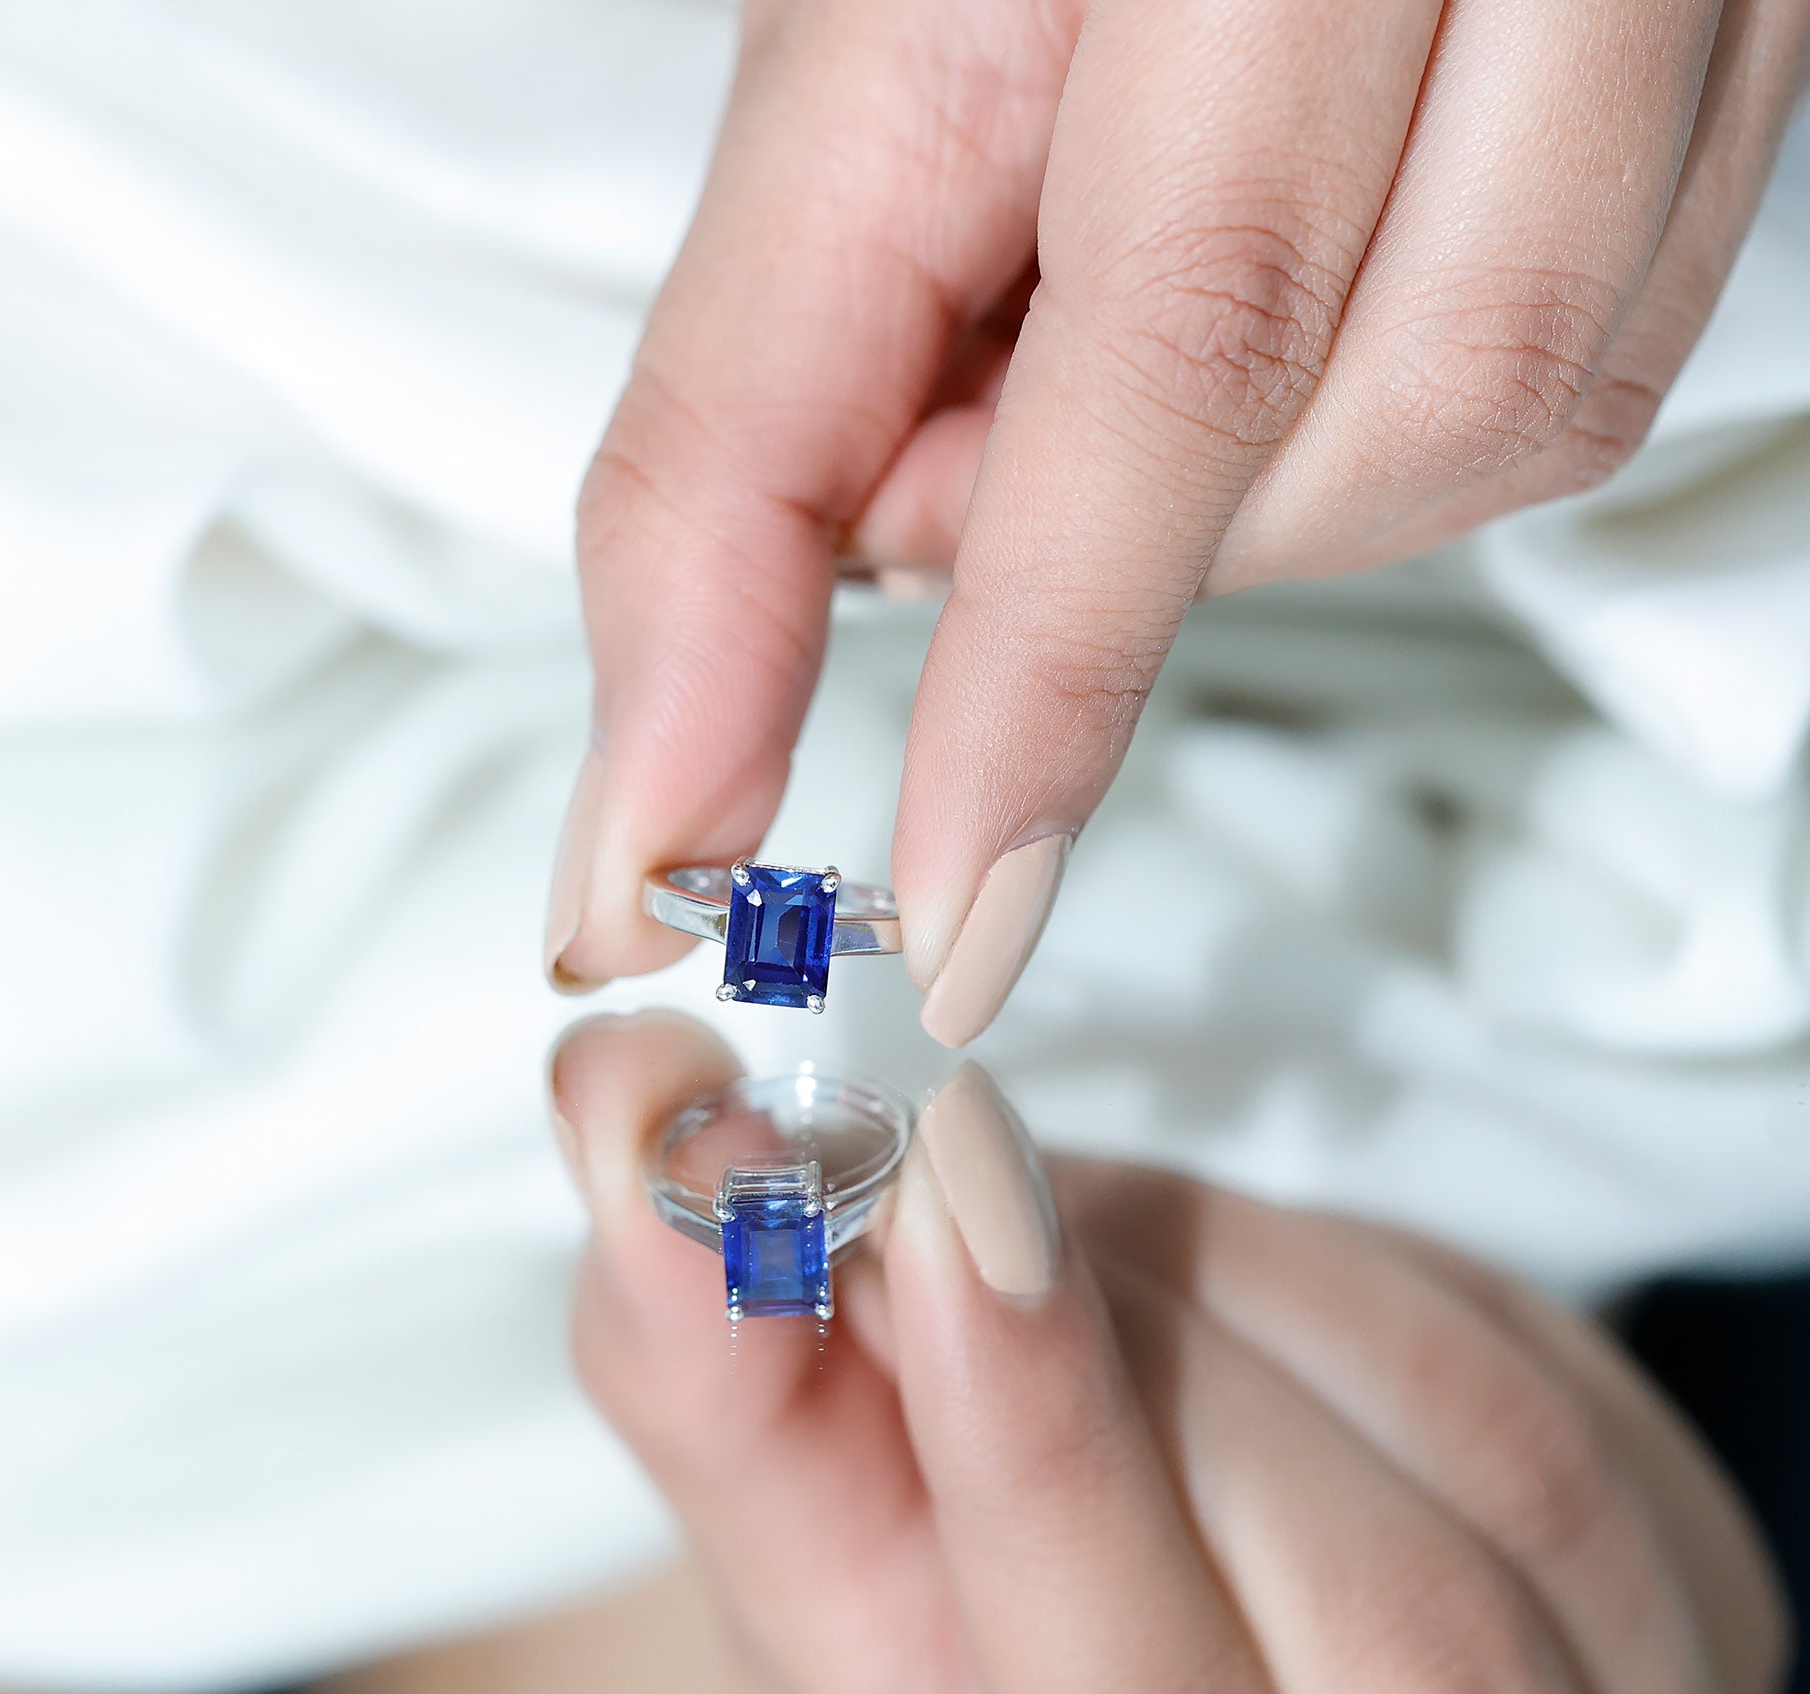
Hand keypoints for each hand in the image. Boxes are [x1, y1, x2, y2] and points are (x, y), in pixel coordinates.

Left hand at [546, 0, 1809, 1039]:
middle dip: (1125, 535)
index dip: (1048, 672)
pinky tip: (1278, 329)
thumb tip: (678, 788)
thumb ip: (745, 447)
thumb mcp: (842, 118)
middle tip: (976, 427)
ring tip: (1116, 340)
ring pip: (1493, 431)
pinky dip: (1375, 433)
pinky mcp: (1727, 91)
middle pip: (1365, 422)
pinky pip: (1575, 384)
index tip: (953, 913)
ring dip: (1253, 489)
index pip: (1174, 341)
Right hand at [550, 1011, 1802, 1693]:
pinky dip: (1371, 1283)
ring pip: (1527, 1493)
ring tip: (1067, 1239)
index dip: (1040, 1465)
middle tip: (953, 1181)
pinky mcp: (1721, 1633)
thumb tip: (652, 1135)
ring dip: (1257, 1290)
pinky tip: (1221, 1287)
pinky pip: (1584, 1402)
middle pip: (1388, 1645)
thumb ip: (738, 1419)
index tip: (927, 1191)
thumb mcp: (830, 1680)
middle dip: (1139, 1357)